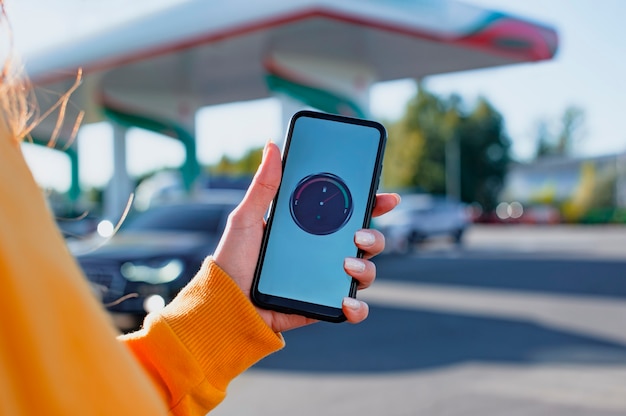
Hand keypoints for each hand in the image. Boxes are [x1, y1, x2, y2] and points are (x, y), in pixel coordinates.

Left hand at [213, 141, 399, 332]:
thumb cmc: (232, 261)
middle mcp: (321, 253)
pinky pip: (350, 309)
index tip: (383, 196)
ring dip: (366, 268)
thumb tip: (272, 146)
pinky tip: (345, 302)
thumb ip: (264, 186)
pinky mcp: (321, 306)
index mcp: (308, 229)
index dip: (371, 204)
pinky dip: (356, 308)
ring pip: (363, 272)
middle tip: (359, 233)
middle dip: (374, 236)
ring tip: (347, 264)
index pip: (346, 213)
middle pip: (364, 241)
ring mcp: (324, 280)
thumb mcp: (246, 219)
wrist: (224, 305)